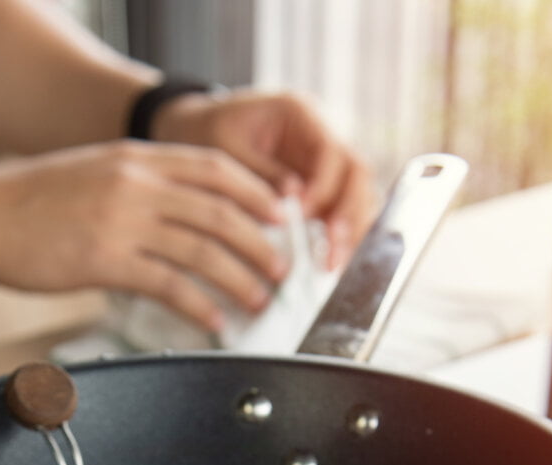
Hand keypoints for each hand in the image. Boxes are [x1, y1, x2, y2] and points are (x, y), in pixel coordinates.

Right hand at [0, 141, 289, 332]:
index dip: (256, 193)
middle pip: (221, 212)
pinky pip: (169, 285)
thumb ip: (135, 185)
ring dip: (240, 279)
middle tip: (280, 269)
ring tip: (258, 301)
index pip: (216, 169)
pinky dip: (200, 307)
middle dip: (260, 244)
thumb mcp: (90, 172)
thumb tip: (174, 211)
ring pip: (203, 250)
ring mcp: (121, 221)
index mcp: (136, 158)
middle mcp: (136, 184)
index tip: (279, 214)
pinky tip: (214, 323)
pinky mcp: (104, 260)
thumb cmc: (24, 202)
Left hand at [149, 89, 376, 269]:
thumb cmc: (205, 134)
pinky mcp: (318, 184)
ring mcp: (323, 160)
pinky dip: (337, 235)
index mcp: (300, 112)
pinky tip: (327, 261)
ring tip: (332, 265)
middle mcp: (320, 133)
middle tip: (332, 255)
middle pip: (357, 173)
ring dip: (350, 230)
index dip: (324, 188)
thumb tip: (295, 203)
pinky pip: (339, 209)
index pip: (331, 152)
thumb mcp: (223, 149)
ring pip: (357, 194)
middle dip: (349, 216)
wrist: (194, 129)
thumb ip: (259, 174)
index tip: (304, 216)